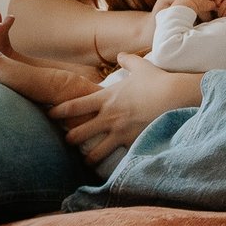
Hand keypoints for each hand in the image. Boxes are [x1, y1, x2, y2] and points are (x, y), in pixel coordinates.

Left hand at [48, 53, 201, 165]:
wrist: (175, 97)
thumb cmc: (158, 81)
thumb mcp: (141, 66)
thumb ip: (128, 60)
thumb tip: (120, 55)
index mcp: (107, 98)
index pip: (75, 106)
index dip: (59, 111)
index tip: (50, 114)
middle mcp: (109, 116)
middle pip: (78, 132)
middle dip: (69, 138)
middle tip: (66, 141)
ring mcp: (119, 132)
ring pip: (93, 152)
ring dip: (88, 157)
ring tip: (86, 161)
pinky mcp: (132, 143)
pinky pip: (115, 158)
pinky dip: (110, 164)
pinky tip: (106, 170)